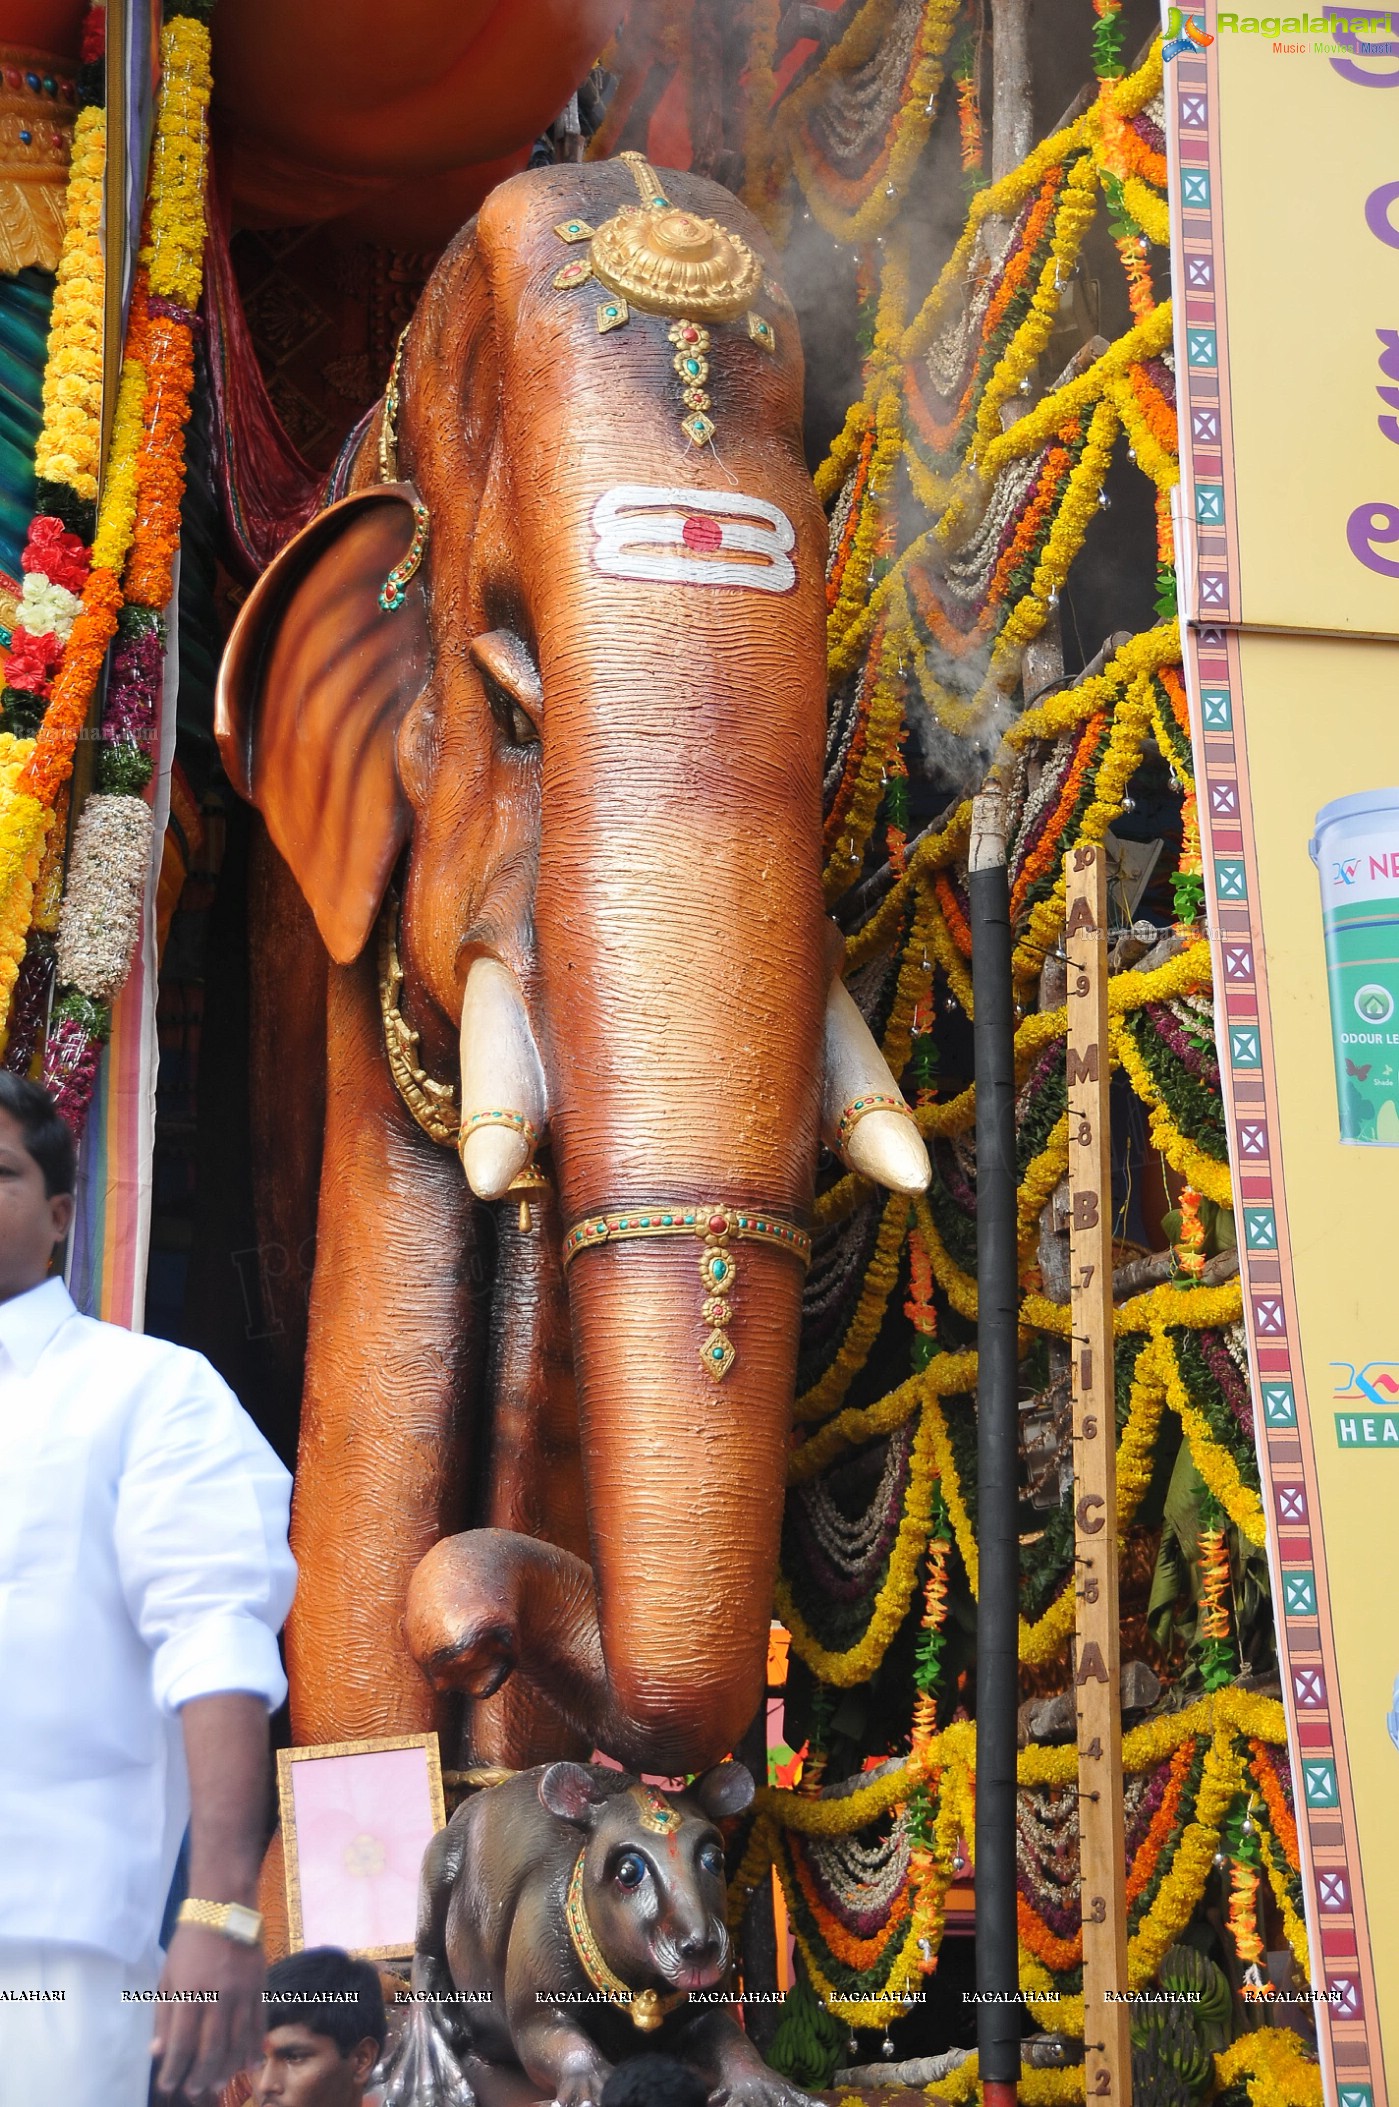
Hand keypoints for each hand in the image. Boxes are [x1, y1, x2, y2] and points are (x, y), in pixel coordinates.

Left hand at [150, 1923, 265, 2099]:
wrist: (224, 1907)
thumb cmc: (190, 1943)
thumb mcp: (168, 1976)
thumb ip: (164, 2016)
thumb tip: (158, 2053)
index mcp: (191, 1991)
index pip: (182, 2041)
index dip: (175, 2068)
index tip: (168, 2083)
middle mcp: (219, 1995)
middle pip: (212, 2047)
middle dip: (201, 2074)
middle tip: (193, 2090)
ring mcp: (243, 1992)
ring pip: (238, 2040)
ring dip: (227, 2067)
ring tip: (217, 2084)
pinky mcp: (260, 1986)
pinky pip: (259, 2023)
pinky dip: (254, 2047)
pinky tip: (249, 2065)